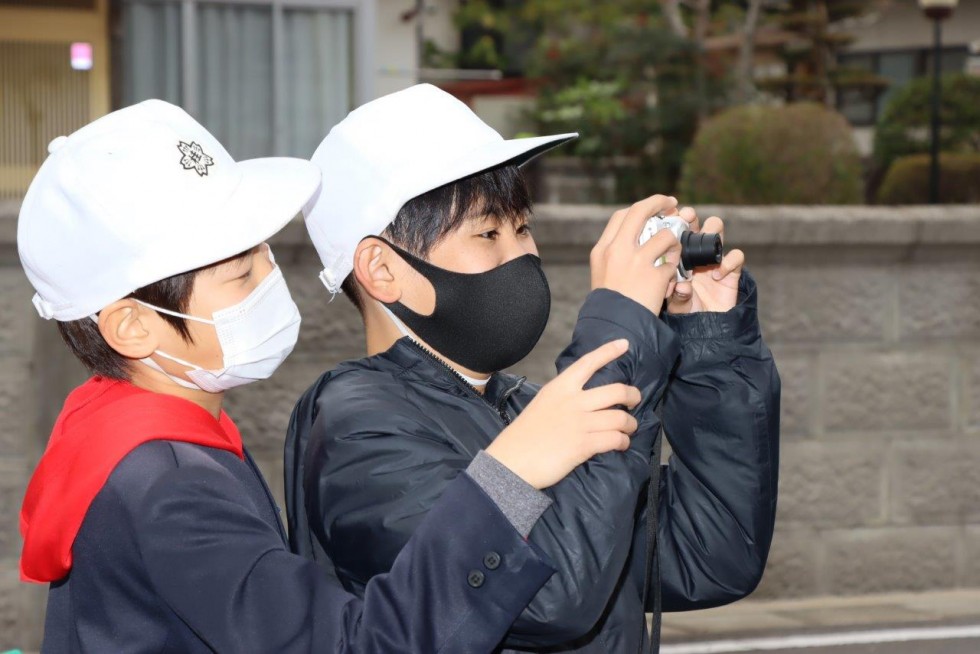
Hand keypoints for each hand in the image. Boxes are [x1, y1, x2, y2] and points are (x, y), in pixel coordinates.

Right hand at [485, 339, 640, 489]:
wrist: (510, 462)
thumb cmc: (523, 436)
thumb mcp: (542, 405)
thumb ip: (563, 399)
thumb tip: (585, 402)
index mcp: (559, 388)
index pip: (588, 363)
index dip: (608, 352)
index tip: (624, 344)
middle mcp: (572, 402)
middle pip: (616, 390)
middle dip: (632, 395)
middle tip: (634, 401)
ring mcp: (579, 423)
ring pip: (620, 417)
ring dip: (630, 424)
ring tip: (628, 429)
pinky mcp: (583, 445)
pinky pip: (615, 439)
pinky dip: (623, 441)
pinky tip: (620, 444)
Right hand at [590, 195, 681, 315]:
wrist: (615, 328)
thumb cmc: (609, 306)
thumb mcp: (602, 275)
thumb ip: (616, 255)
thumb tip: (635, 237)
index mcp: (603, 250)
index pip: (622, 216)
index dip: (641, 207)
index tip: (654, 208)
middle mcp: (618, 250)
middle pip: (640, 211)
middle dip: (659, 203)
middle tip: (672, 204)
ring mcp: (637, 262)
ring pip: (665, 235)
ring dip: (674, 242)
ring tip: (674, 252)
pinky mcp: (655, 276)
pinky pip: (674, 263)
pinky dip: (676, 269)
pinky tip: (672, 278)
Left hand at [665, 207, 744, 313]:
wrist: (708, 329)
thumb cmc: (687, 312)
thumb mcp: (677, 305)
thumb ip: (677, 296)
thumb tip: (682, 287)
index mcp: (677, 257)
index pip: (673, 233)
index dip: (671, 222)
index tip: (667, 217)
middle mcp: (695, 254)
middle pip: (695, 224)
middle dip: (692, 217)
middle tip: (687, 216)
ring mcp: (714, 260)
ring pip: (717, 231)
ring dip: (713, 230)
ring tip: (705, 239)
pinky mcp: (732, 270)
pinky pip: (736, 256)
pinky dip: (729, 261)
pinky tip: (717, 275)